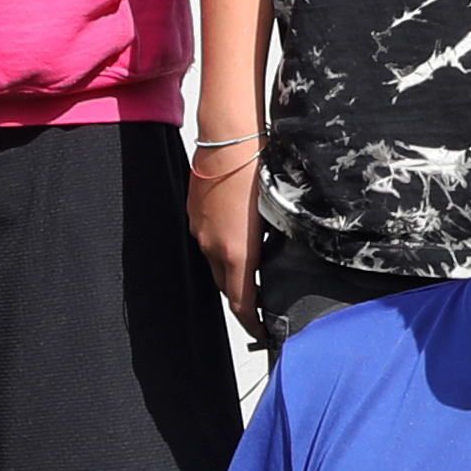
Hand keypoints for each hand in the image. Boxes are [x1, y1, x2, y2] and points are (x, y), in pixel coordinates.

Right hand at [187, 145, 261, 329]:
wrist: (228, 138)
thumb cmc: (256, 170)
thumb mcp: (275, 213)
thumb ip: (273, 243)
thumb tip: (277, 257)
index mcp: (236, 253)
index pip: (241, 303)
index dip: (252, 323)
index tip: (263, 331)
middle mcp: (212, 246)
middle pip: (226, 285)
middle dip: (243, 296)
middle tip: (262, 300)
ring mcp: (199, 230)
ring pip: (215, 262)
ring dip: (232, 269)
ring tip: (252, 262)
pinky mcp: (193, 214)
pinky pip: (207, 239)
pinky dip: (222, 244)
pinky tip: (237, 229)